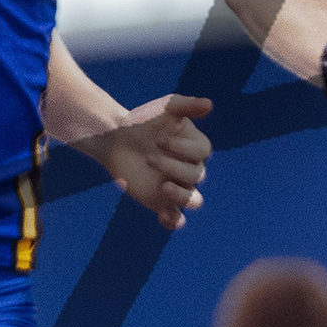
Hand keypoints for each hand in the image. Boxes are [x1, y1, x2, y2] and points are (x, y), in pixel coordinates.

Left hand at [92, 94, 212, 228]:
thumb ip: (186, 105)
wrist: (116, 139)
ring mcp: (178, 187)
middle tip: (148, 157)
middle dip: (173, 166)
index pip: (202, 151)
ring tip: (163, 187)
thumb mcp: (164, 108)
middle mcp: (190, 168)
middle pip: (196, 175)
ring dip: (181, 195)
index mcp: (195, 147)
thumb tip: (209, 105)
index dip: (183, 147)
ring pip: (193, 200)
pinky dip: (174, 221)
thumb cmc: (143, 121)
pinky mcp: (162, 202)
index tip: (160, 139)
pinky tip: (163, 216)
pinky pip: (176, 218)